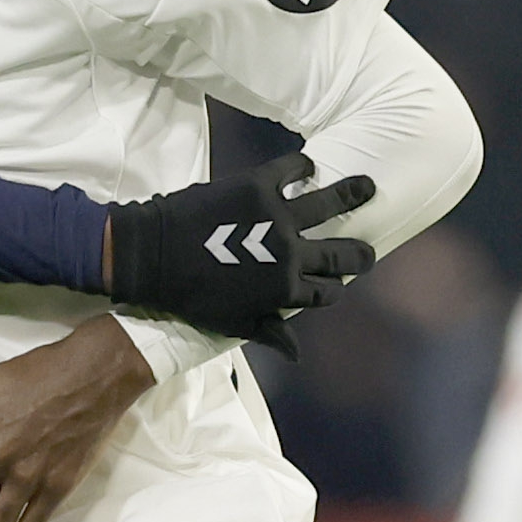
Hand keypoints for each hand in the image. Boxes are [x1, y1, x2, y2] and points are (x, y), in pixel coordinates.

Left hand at [102, 149, 376, 347]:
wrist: (152, 256)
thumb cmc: (190, 296)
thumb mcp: (232, 322)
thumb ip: (269, 331)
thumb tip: (297, 355)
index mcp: (284, 290)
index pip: (326, 291)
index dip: (335, 288)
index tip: (340, 283)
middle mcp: (288, 253)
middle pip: (340, 254)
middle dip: (359, 255)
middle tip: (369, 252)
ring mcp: (276, 217)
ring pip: (329, 203)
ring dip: (353, 195)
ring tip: (369, 187)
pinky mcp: (257, 186)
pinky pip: (292, 169)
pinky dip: (302, 167)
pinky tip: (308, 167)